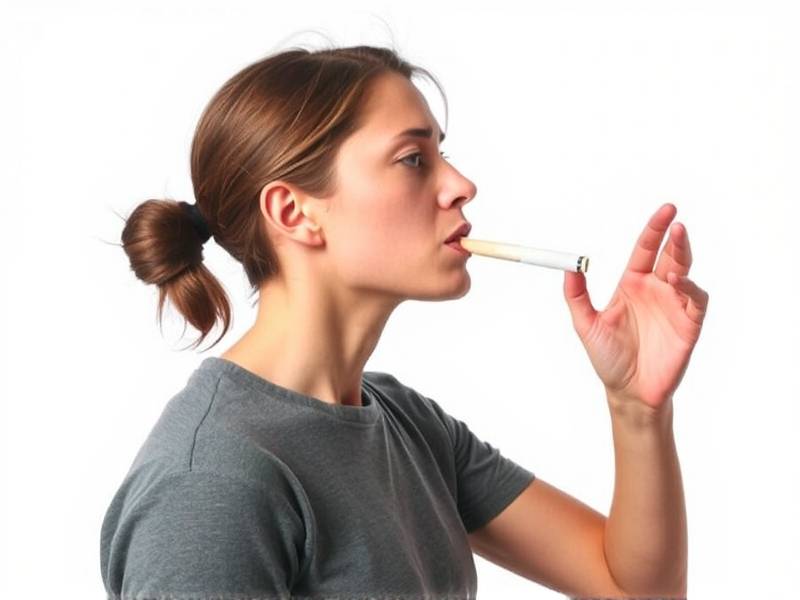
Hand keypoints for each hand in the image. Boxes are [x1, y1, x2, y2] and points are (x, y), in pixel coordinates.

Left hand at [563, 203, 708, 410]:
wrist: (628, 391)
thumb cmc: (608, 358)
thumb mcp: (585, 324)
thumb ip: (576, 295)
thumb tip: (568, 266)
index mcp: (632, 285)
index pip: (645, 249)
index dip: (654, 229)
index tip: (665, 210)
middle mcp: (656, 291)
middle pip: (668, 254)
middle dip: (673, 236)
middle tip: (674, 220)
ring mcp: (674, 306)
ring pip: (685, 271)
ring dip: (683, 256)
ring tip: (676, 245)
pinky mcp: (689, 324)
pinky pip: (696, 299)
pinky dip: (691, 287)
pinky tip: (679, 281)